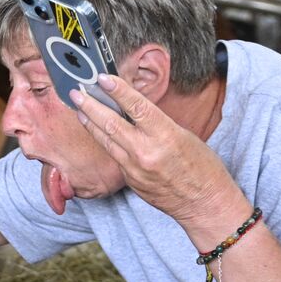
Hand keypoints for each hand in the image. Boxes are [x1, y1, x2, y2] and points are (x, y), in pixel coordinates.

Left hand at [70, 75, 237, 224]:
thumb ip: (156, 124)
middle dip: (91, 106)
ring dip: (90, 123)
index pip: (136, 107)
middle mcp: (146, 152)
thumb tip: (133, 111)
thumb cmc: (201, 167)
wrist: (203, 203)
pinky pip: (115, 156)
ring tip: (79, 109)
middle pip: (111, 124)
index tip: (103, 78)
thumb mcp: (183, 136)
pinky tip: (97, 131)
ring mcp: (135, 169)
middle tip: (77, 92)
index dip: (118, 90)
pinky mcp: (130, 181)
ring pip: (106, 141)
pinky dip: (105, 141)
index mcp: (165, 136)